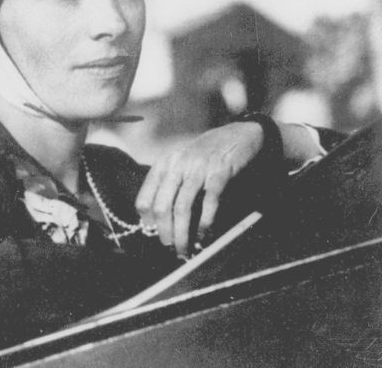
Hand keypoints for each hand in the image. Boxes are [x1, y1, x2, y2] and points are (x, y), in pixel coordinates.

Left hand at [135, 122, 262, 257]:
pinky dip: (204, 222)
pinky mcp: (218, 174)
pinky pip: (208, 203)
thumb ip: (169, 182)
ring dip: (182, 233)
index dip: (147, 220)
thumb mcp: (181, 161)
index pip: (145, 197)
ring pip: (182, 208)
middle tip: (169, 246)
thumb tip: (158, 216)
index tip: (152, 233)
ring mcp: (198, 169)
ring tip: (184, 247)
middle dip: (164, 231)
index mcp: (164, 164)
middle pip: (162, 206)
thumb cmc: (206, 152)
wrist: (237, 134)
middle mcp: (177, 166)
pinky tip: (203, 233)